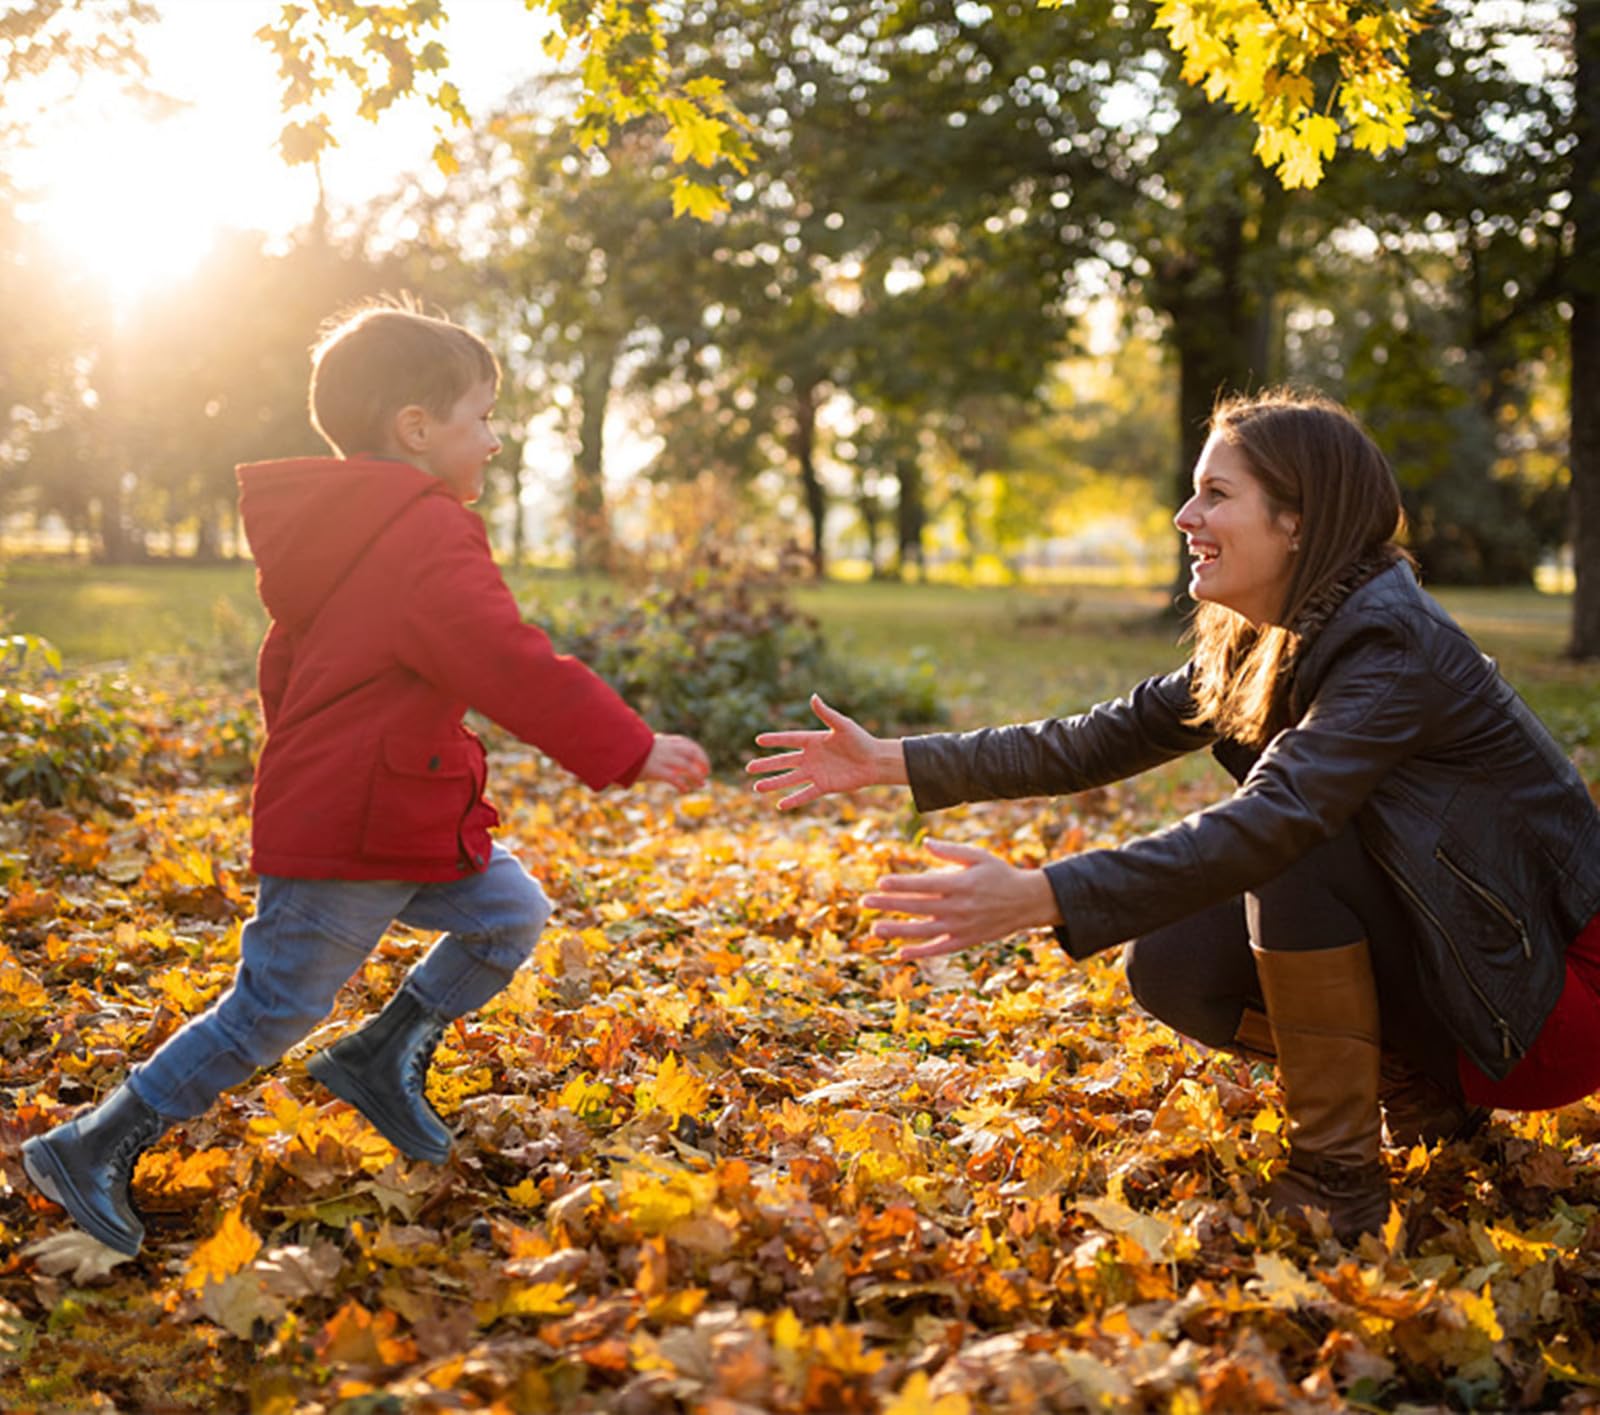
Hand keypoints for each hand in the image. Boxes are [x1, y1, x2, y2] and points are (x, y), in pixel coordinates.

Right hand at [638, 734, 710, 791]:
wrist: (619, 753)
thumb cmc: (632, 753)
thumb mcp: (648, 748)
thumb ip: (660, 751)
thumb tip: (668, 761)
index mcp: (665, 741)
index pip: (689, 744)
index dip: (700, 753)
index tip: (704, 762)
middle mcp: (666, 748)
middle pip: (692, 753)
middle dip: (703, 762)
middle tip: (706, 773)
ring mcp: (662, 759)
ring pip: (686, 766)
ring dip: (696, 776)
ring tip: (701, 784)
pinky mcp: (656, 770)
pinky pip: (674, 778)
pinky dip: (682, 785)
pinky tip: (684, 790)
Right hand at [746, 694, 907, 809]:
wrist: (875, 761)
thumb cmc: (860, 740)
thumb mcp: (843, 725)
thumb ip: (826, 714)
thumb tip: (813, 697)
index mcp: (814, 740)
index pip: (789, 740)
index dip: (775, 740)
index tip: (758, 740)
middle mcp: (811, 757)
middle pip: (784, 761)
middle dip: (767, 765)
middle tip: (749, 768)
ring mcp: (816, 772)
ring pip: (790, 779)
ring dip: (774, 783)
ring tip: (757, 787)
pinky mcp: (824, 786)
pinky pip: (806, 793)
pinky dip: (794, 799)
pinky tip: (780, 805)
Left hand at [862, 838, 1062, 960]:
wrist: (1027, 902)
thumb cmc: (999, 874)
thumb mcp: (978, 856)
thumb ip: (950, 852)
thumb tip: (925, 843)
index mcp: (959, 884)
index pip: (924, 885)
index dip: (901, 884)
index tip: (880, 883)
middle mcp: (958, 907)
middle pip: (917, 907)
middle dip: (889, 905)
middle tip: (864, 903)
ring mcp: (961, 927)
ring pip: (923, 931)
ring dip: (897, 931)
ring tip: (874, 929)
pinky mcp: (965, 941)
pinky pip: (938, 949)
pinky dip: (919, 952)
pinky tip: (899, 953)